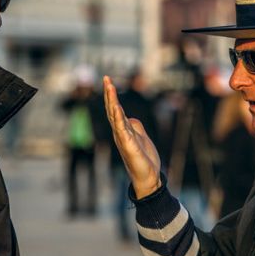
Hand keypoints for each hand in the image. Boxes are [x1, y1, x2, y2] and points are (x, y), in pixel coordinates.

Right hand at [103, 76, 161, 198]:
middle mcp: (119, 132)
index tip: (108, 80)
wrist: (148, 177)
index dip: (111, 95)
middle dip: (109, 94)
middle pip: (112, 109)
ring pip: (115, 116)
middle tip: (106, 78)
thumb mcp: (141, 137)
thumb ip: (134, 126)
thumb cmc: (144, 159)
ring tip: (109, 87)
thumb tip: (130, 117)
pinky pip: (122, 128)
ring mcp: (122, 138)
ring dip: (112, 101)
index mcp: (122, 130)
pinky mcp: (128, 145)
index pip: (114, 109)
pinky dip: (119, 117)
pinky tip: (117, 107)